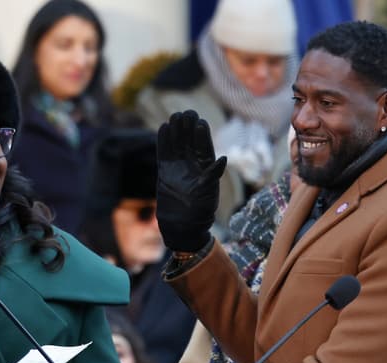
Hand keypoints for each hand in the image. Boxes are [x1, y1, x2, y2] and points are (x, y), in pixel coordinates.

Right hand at [156, 111, 226, 251]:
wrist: (182, 225)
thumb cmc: (199, 211)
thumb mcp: (208, 192)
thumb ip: (212, 174)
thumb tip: (223, 158)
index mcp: (206, 168)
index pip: (204, 147)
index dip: (202, 135)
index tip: (200, 122)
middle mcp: (193, 165)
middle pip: (190, 141)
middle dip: (189, 128)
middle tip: (187, 113)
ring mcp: (178, 167)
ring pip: (177, 144)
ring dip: (176, 131)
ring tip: (175, 116)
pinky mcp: (165, 171)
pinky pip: (164, 152)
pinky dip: (163, 141)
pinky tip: (163, 128)